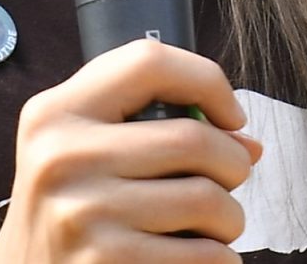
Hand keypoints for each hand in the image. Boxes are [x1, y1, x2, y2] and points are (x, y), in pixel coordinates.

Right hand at [0, 40, 262, 263]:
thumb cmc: (72, 206)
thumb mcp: (83, 149)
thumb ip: (154, 126)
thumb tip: (249, 145)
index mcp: (56, 113)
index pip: (148, 62)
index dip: (207, 80)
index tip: (230, 116)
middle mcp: (62, 159)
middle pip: (194, 138)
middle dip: (233, 163)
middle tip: (230, 180)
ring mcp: (82, 215)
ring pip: (208, 200)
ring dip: (230, 218)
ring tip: (216, 224)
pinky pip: (202, 254)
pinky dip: (219, 258)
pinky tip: (201, 255)